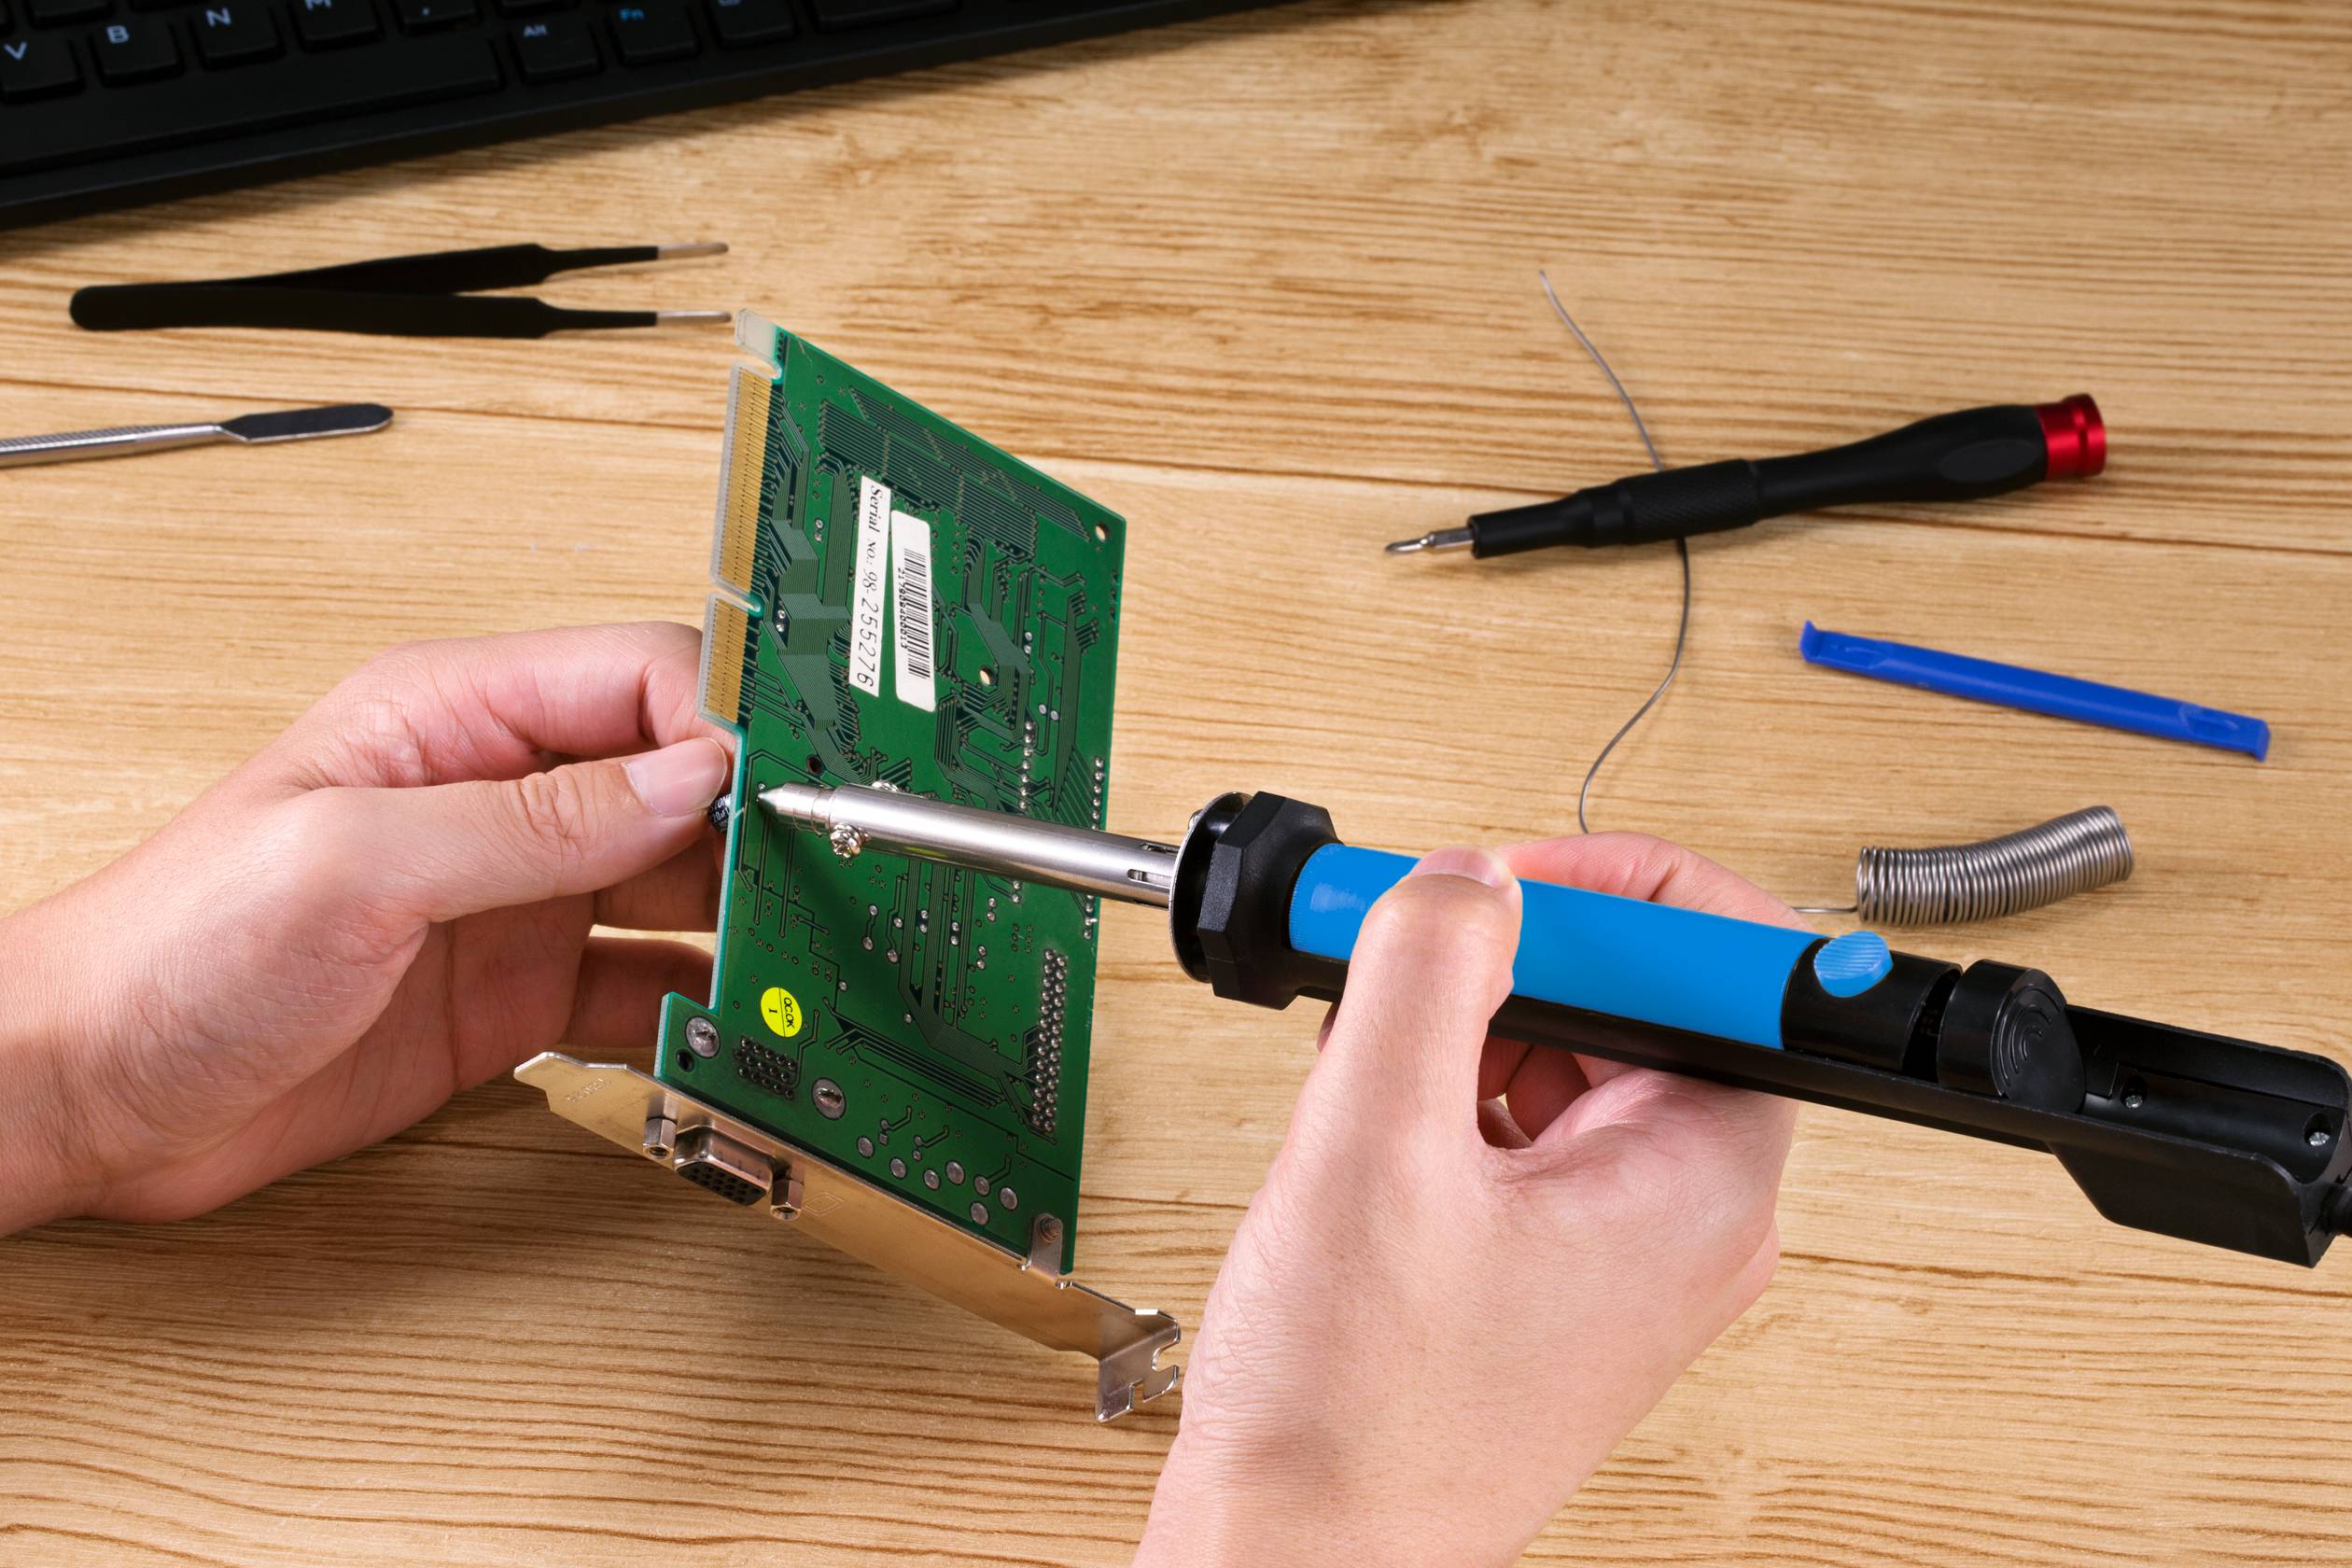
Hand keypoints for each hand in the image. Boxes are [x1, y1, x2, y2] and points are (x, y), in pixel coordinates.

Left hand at [0, 622, 730, 1231]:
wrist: (89, 1094)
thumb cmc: (167, 950)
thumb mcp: (353, 863)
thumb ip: (532, 820)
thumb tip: (686, 777)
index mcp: (454, 719)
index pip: (639, 680)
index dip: (725, 725)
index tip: (786, 792)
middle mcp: (499, 798)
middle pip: (678, 783)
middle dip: (755, 826)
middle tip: (820, 884)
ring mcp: (513, 898)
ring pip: (674, 885)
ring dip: (738, 918)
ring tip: (795, 960)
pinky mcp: (516, 994)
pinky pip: (638, 984)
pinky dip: (694, 1004)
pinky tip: (727, 1024)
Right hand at [1136, 835, 1799, 1567]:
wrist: (1300, 1556)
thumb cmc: (1356, 1417)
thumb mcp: (1374, 1144)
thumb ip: (1429, 969)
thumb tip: (1468, 877)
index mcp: (1702, 1182)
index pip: (1736, 962)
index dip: (1613, 889)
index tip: (1502, 888)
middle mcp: (1691, 1217)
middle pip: (1642, 1003)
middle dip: (1513, 963)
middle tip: (1407, 967)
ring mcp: (1627, 1253)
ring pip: (1573, 1061)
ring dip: (1467, 1030)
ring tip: (1371, 1069)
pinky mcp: (1561, 1276)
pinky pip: (1530, 1133)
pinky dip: (1449, 1098)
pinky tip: (1374, 1125)